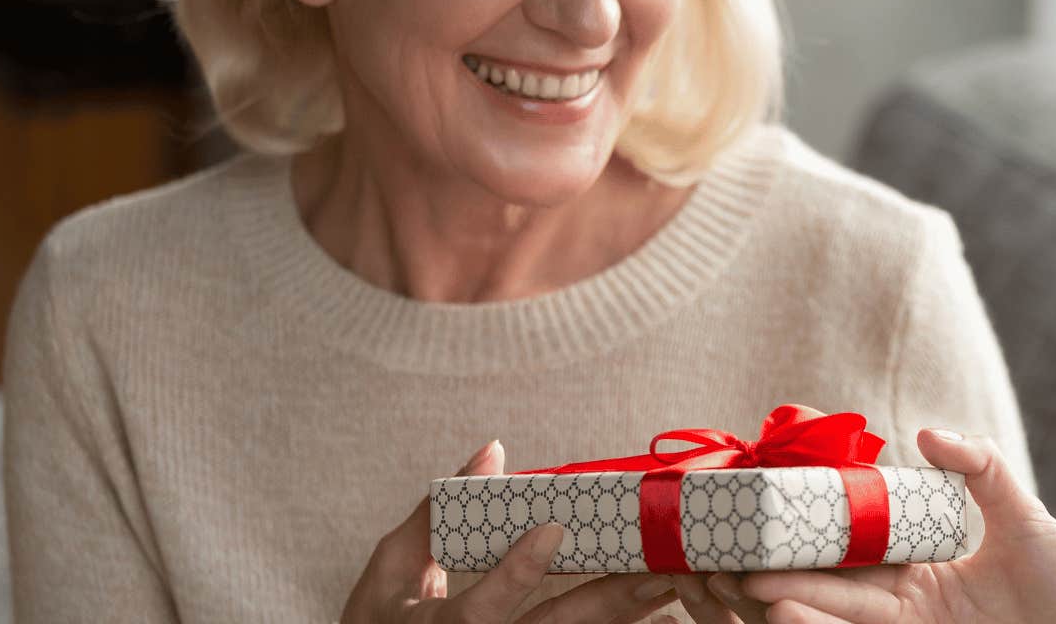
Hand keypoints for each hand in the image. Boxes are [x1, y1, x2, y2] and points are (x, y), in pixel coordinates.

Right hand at [340, 440, 684, 622]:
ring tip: (676, 580)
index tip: (552, 531)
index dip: (516, 573)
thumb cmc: (379, 617)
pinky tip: (660, 603)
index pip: (478, 609)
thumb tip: (492, 449)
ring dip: (625, 614)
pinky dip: (617, 622)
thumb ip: (436, 511)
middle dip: (605, 602)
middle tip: (657, 568)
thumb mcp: (390, 566)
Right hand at [737, 430, 1055, 623]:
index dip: (824, 536)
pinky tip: (795, 619)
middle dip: (795, 578)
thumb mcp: (1027, 518)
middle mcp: (919, 607)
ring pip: (850, 617)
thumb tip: (923, 432)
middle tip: (747, 565)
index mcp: (933, 572)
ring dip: (803, 608)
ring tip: (758, 593)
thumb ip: (980, 468)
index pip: (866, 548)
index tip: (782, 515)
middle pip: (844, 587)